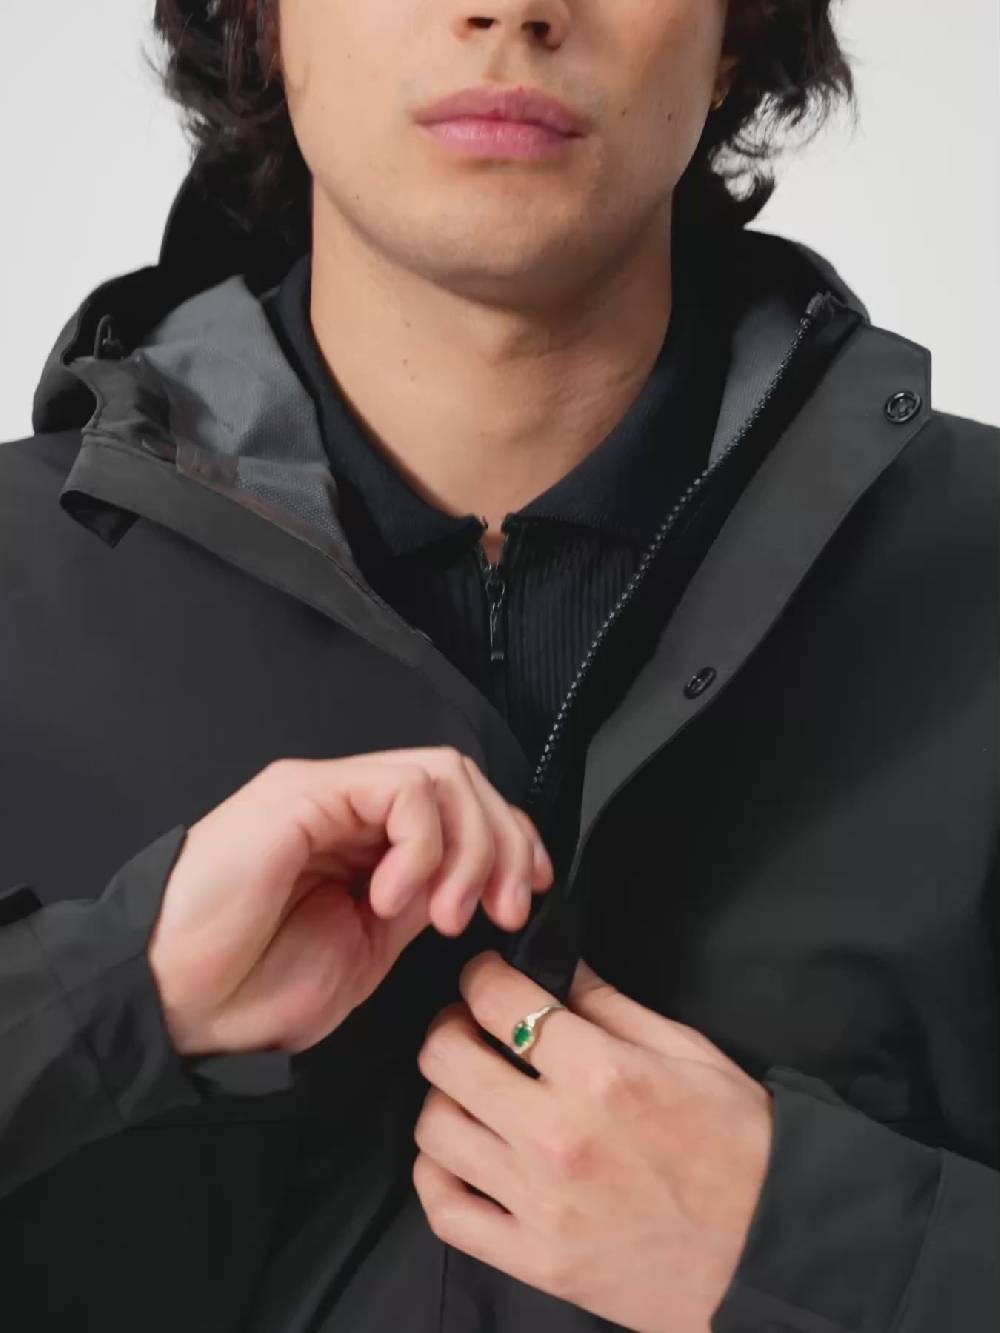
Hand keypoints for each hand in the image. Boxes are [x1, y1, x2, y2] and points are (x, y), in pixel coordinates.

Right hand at [147, 750, 552, 1057]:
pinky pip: (401, 790)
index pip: (462, 807)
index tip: (530, 896)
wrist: (176, 1006)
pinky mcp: (303, 794)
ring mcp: (326, 794)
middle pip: (463, 780)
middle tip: (505, 910)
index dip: (511, 841)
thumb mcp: (368, 947)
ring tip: (448, 915)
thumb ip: (418, 902)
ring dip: (471, 848)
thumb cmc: (255, 988)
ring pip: (443, 775)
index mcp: (366, 841)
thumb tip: (480, 883)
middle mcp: (349, 806)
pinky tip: (395, 899)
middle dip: (506, 843)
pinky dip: (422, 845)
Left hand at [413, 952, 772, 1332]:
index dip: (481, 974)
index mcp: (600, 1074)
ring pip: (435, 1129)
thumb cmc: (741, 1144)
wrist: (770, 1254)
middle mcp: (558, 1136)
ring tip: (472, 1092)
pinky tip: (459, 1154)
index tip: (486, 976)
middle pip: (446, 1058)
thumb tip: (556, 968)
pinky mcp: (535, 1262)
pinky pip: (446, 1212)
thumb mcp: (687, 1051)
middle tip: (472, 1027)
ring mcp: (540, 1205)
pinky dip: (435, 1175)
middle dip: (451, 1026)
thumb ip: (610, 1005)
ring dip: (444, 1097)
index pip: (498, 1001)